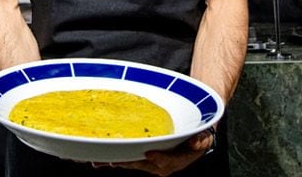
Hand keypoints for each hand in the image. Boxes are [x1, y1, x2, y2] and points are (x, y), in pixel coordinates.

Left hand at [91, 129, 213, 174]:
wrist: (193, 137)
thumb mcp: (202, 139)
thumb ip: (199, 141)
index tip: (149, 152)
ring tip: (99, 161)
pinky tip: (101, 158)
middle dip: (127, 162)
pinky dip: (115, 158)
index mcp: (175, 161)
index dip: (158, 158)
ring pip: (132, 162)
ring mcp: (150, 162)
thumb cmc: (197, 136)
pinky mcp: (143, 157)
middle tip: (112, 160)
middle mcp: (160, 165)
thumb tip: (196, 143)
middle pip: (142, 164)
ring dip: (116, 161)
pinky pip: (129, 158)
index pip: (165, 162)